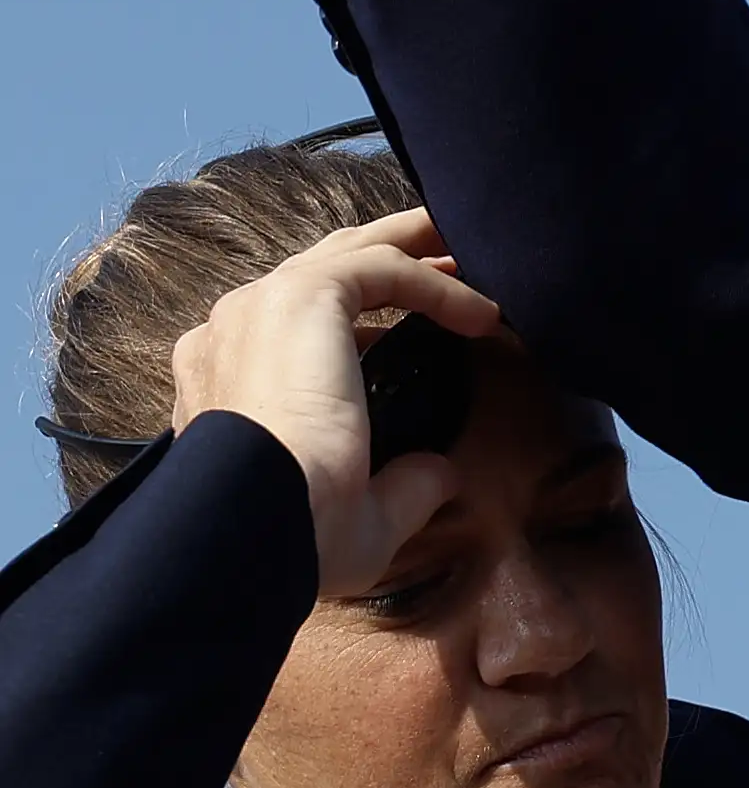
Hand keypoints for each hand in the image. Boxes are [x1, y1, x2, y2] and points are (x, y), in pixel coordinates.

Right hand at [167, 209, 502, 596]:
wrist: (252, 525)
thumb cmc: (291, 536)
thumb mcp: (356, 518)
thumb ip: (400, 488)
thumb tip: (440, 474)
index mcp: (226, 380)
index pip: (297, 326)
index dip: (366, 318)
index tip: (424, 330)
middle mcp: (233, 334)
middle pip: (325, 270)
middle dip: (392, 256)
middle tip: (453, 254)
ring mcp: (260, 309)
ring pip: (353, 253)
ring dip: (418, 251)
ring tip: (471, 253)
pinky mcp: (300, 297)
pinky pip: (383, 268)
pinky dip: (438, 285)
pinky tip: (484, 315)